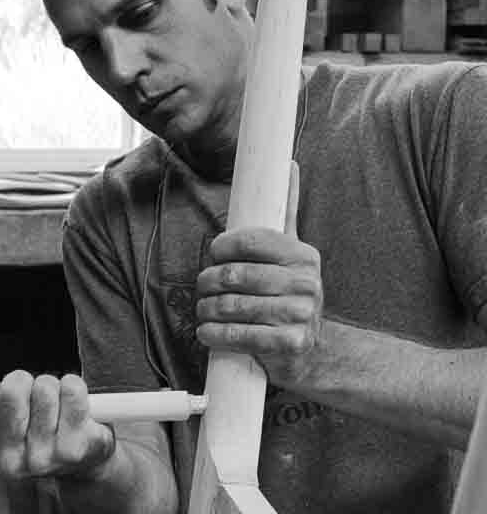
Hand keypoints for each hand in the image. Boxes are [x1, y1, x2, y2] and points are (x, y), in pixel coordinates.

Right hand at [0, 360, 115, 479]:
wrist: (78, 462)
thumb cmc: (27, 431)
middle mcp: (8, 465)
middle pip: (11, 393)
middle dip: (20, 380)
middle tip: (27, 393)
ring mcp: (43, 460)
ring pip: (43, 389)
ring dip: (47, 384)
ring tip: (50, 402)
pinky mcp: (74, 450)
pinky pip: (72, 392)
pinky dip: (73, 386)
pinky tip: (71, 403)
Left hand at [194, 162, 322, 388]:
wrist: (310, 349)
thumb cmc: (288, 296)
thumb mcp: (290, 254)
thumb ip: (286, 212)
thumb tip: (289, 164)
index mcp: (303, 256)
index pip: (251, 240)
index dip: (223, 246)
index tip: (214, 254)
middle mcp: (307, 283)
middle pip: (235, 275)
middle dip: (208, 281)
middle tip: (202, 287)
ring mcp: (301, 315)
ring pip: (233, 306)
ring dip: (207, 309)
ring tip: (203, 310)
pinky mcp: (291, 344)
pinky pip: (240, 336)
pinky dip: (215, 334)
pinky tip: (207, 332)